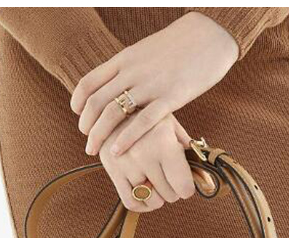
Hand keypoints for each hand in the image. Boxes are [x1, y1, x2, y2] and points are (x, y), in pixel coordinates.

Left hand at [71, 11, 237, 156]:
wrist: (210, 35)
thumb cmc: (180, 47)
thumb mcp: (146, 53)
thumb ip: (131, 69)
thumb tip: (120, 86)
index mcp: (124, 59)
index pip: (89, 82)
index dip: (78, 102)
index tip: (78, 115)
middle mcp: (132, 72)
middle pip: (96, 102)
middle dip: (86, 125)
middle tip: (87, 141)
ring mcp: (150, 85)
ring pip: (113, 113)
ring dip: (99, 135)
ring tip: (95, 150)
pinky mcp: (170, 98)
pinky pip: (141, 122)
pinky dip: (125, 139)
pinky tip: (116, 152)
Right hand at [99, 113, 194, 212]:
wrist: (115, 107)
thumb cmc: (150, 118)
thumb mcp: (172, 126)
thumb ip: (188, 150)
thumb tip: (206, 178)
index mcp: (164, 143)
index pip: (183, 187)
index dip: (187, 189)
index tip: (186, 185)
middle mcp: (145, 155)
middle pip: (169, 195)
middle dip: (173, 191)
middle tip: (170, 180)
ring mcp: (127, 164)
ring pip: (151, 200)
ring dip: (158, 198)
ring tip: (158, 185)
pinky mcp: (113, 171)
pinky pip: (130, 202)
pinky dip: (142, 206)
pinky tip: (146, 196)